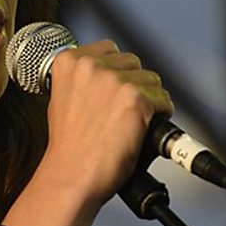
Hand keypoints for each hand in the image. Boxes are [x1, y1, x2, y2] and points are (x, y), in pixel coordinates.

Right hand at [37, 40, 172, 204]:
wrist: (72, 176)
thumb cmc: (69, 148)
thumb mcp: (62, 101)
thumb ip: (83, 82)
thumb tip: (108, 77)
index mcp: (69, 61)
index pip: (110, 49)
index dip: (117, 72)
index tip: (115, 90)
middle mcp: (91, 66)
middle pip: (133, 63)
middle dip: (134, 86)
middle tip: (122, 113)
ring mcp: (113, 81)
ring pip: (151, 80)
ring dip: (148, 101)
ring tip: (131, 124)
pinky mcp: (135, 99)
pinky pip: (163, 100)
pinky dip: (160, 115)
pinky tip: (143, 130)